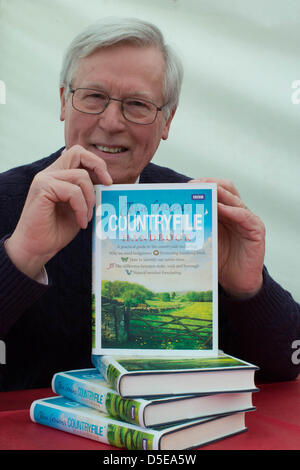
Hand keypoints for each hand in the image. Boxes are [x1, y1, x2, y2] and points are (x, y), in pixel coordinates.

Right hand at [5, 145, 111, 279]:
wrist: (37, 247)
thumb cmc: (56, 230)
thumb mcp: (78, 208)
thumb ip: (87, 193)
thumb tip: (106, 183)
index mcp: (58, 175)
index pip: (79, 155)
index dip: (96, 163)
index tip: (108, 182)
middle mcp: (50, 173)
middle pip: (78, 152)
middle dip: (98, 166)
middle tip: (107, 185)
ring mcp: (45, 179)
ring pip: (81, 176)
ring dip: (90, 199)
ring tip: (86, 217)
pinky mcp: (42, 188)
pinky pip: (73, 192)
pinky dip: (81, 208)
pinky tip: (80, 222)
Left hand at [190, 178, 264, 298]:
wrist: (237, 283)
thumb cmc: (219, 262)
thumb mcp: (203, 241)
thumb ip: (194, 228)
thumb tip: (169, 220)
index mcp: (224, 213)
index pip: (215, 191)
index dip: (203, 185)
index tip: (187, 186)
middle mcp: (236, 213)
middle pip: (226, 189)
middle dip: (211, 184)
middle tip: (194, 186)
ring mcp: (247, 220)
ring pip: (234, 200)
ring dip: (220, 194)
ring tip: (207, 191)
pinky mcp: (256, 230)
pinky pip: (244, 216)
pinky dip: (232, 210)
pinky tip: (220, 208)